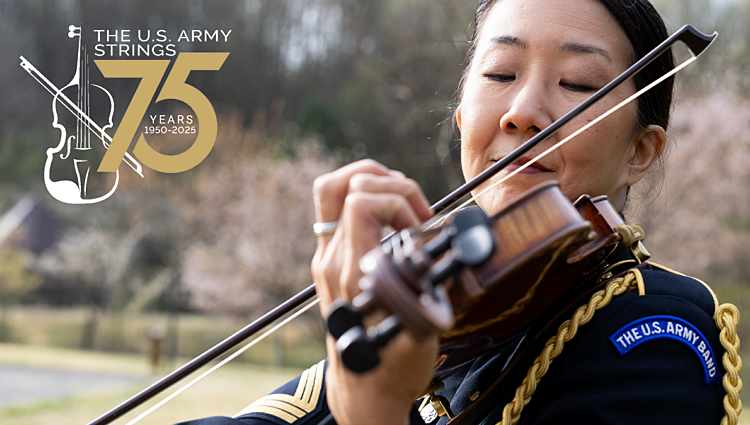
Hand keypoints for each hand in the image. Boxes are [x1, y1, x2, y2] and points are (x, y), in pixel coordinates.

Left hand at [310, 159, 436, 424]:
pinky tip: (394, 217)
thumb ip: (430, 288)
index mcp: (350, 272)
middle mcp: (331, 260)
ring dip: (375, 185)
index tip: (419, 226)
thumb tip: (447, 250)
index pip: (359, 202)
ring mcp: (326, 258)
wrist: (364, 390)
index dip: (397, 200)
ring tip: (405, 205)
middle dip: (389, 184)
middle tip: (417, 212)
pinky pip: (338, 208)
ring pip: (336, 190)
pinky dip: (368, 198)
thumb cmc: (393, 366)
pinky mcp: (329, 259)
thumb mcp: (421, 332)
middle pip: (344, 185)